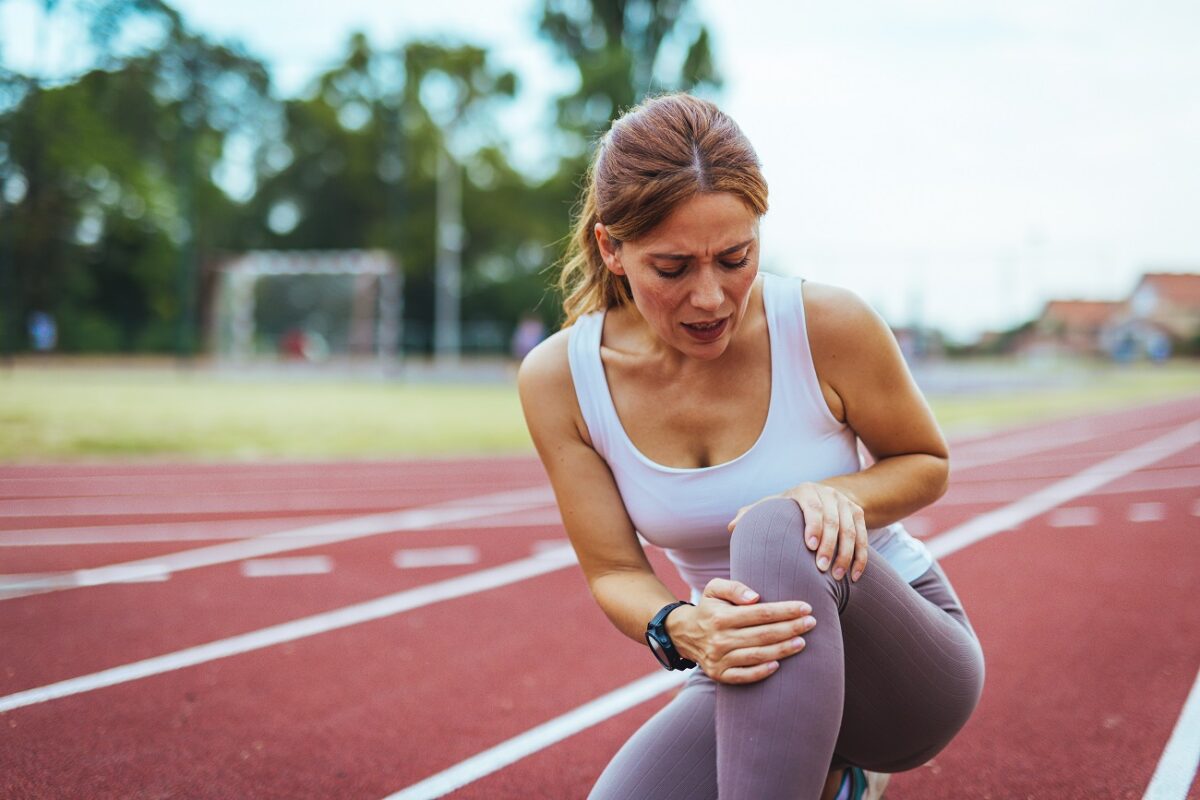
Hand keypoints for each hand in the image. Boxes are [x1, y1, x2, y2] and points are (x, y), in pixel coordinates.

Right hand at [666, 578, 815, 683]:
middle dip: (790, 628)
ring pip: (757, 655)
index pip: (760, 613)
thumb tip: (755, 597)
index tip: (805, 607)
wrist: (683, 634)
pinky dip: (761, 672)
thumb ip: (734, 587)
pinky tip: (778, 664)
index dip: (785, 611)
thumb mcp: (714, 589)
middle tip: (811, 623)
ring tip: (802, 642)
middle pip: (763, 634)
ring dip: (783, 649)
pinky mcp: (719, 674)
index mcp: (721, 616)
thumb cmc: (708, 608)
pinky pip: (743, 676)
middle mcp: (720, 639)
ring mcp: (719, 659)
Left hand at [728, 482, 868, 582]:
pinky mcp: (859, 514)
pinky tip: (854, 577)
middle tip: (823, 570)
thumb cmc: (789, 508)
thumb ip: (753, 515)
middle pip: (834, 521)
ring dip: (847, 555)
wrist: (823, 496)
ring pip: (852, 531)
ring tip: (837, 578)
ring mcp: (846, 503)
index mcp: (805, 491)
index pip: (813, 508)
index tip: (810, 548)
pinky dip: (861, 558)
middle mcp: (829, 494)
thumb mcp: (772, 506)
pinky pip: (864, 538)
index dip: (814, 527)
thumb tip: (731, 526)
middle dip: (830, 546)